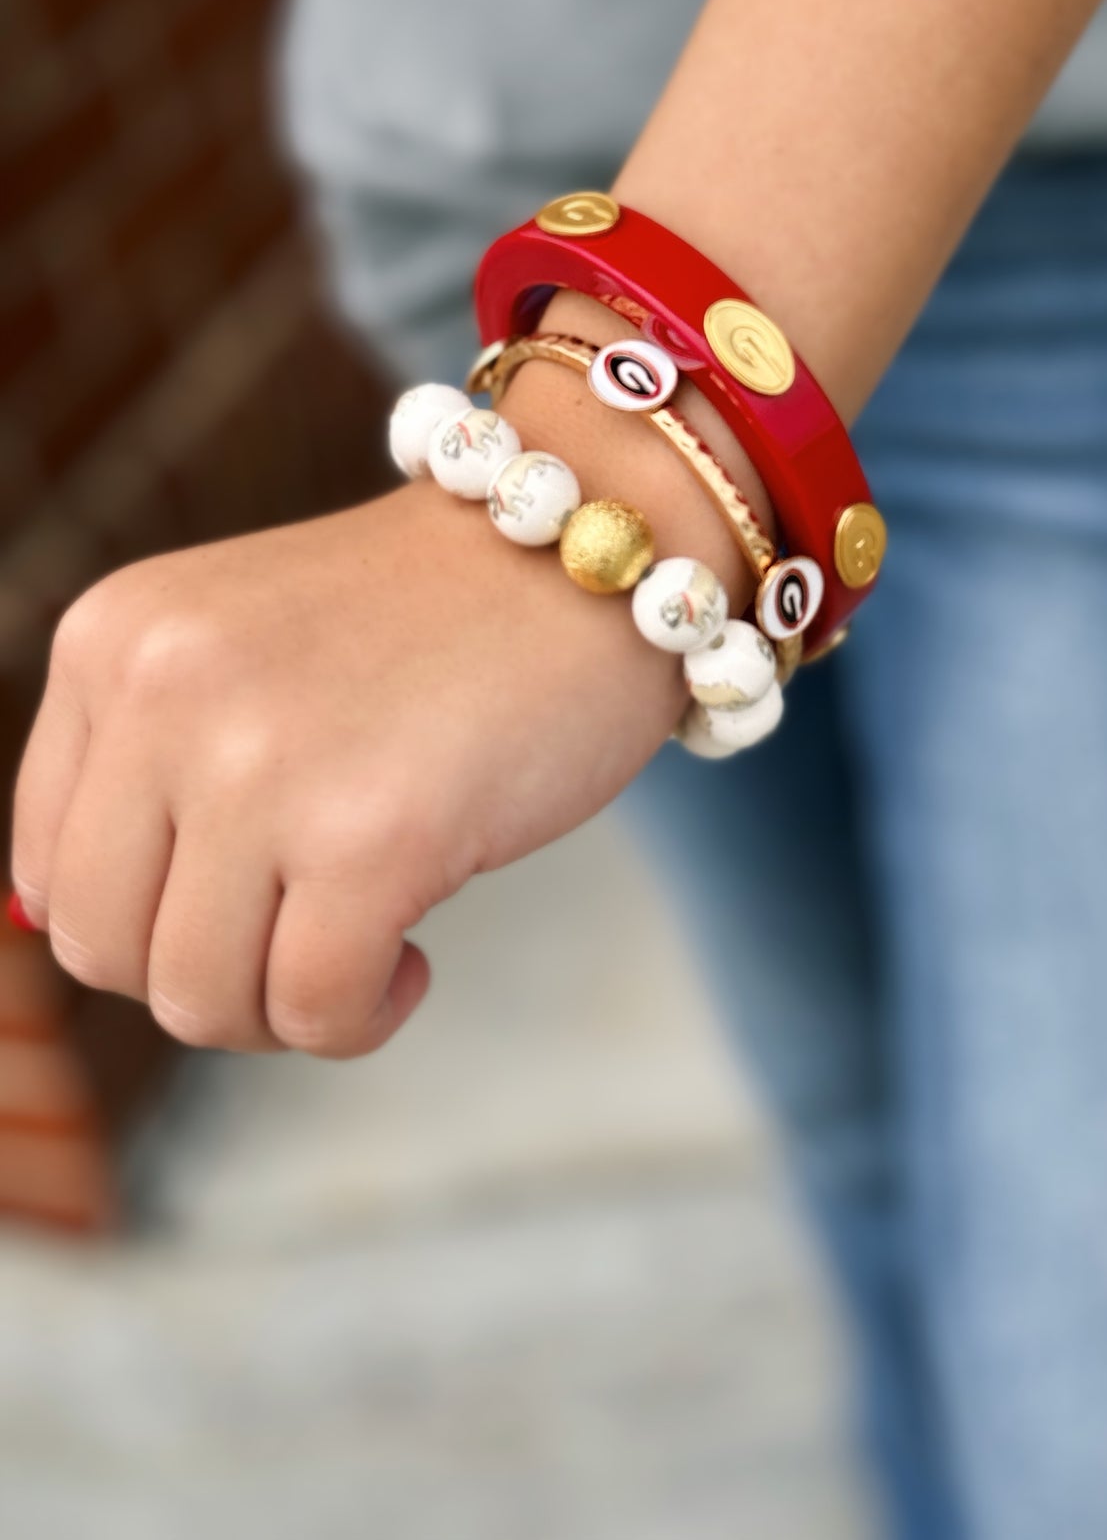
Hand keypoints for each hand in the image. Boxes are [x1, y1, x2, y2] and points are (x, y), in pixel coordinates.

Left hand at [9, 336, 755, 1058]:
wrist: (592, 550)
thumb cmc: (433, 621)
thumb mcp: (242, 653)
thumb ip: (149, 770)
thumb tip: (74, 934)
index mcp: (112, 642)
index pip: (47, 871)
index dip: (148, 922)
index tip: (247, 900)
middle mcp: (163, 692)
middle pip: (105, 951)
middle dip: (209, 979)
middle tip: (310, 935)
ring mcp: (261, 761)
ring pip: (198, 999)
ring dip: (288, 1006)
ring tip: (370, 941)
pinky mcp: (371, 834)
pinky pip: (317, 1009)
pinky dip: (363, 1015)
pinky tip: (418, 957)